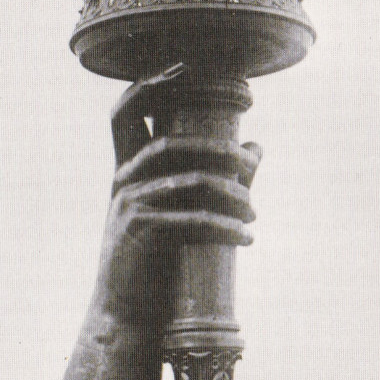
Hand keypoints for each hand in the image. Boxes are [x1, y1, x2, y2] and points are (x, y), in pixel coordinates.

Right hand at [93, 65, 260, 328]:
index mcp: (126, 171)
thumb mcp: (178, 215)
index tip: (182, 67)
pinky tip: (248, 239)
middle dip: (213, 146)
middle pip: (169, 142)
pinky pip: (194, 220)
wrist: (124, 312)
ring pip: (192, 182)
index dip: (148, 84)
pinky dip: (227, 229)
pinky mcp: (142, 232)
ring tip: (255, 214)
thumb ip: (212, 179)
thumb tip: (256, 147)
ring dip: (232, 196)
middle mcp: (122, 181)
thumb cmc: (152, 262)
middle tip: (248, 160)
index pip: (124, 113)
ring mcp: (129, 205)